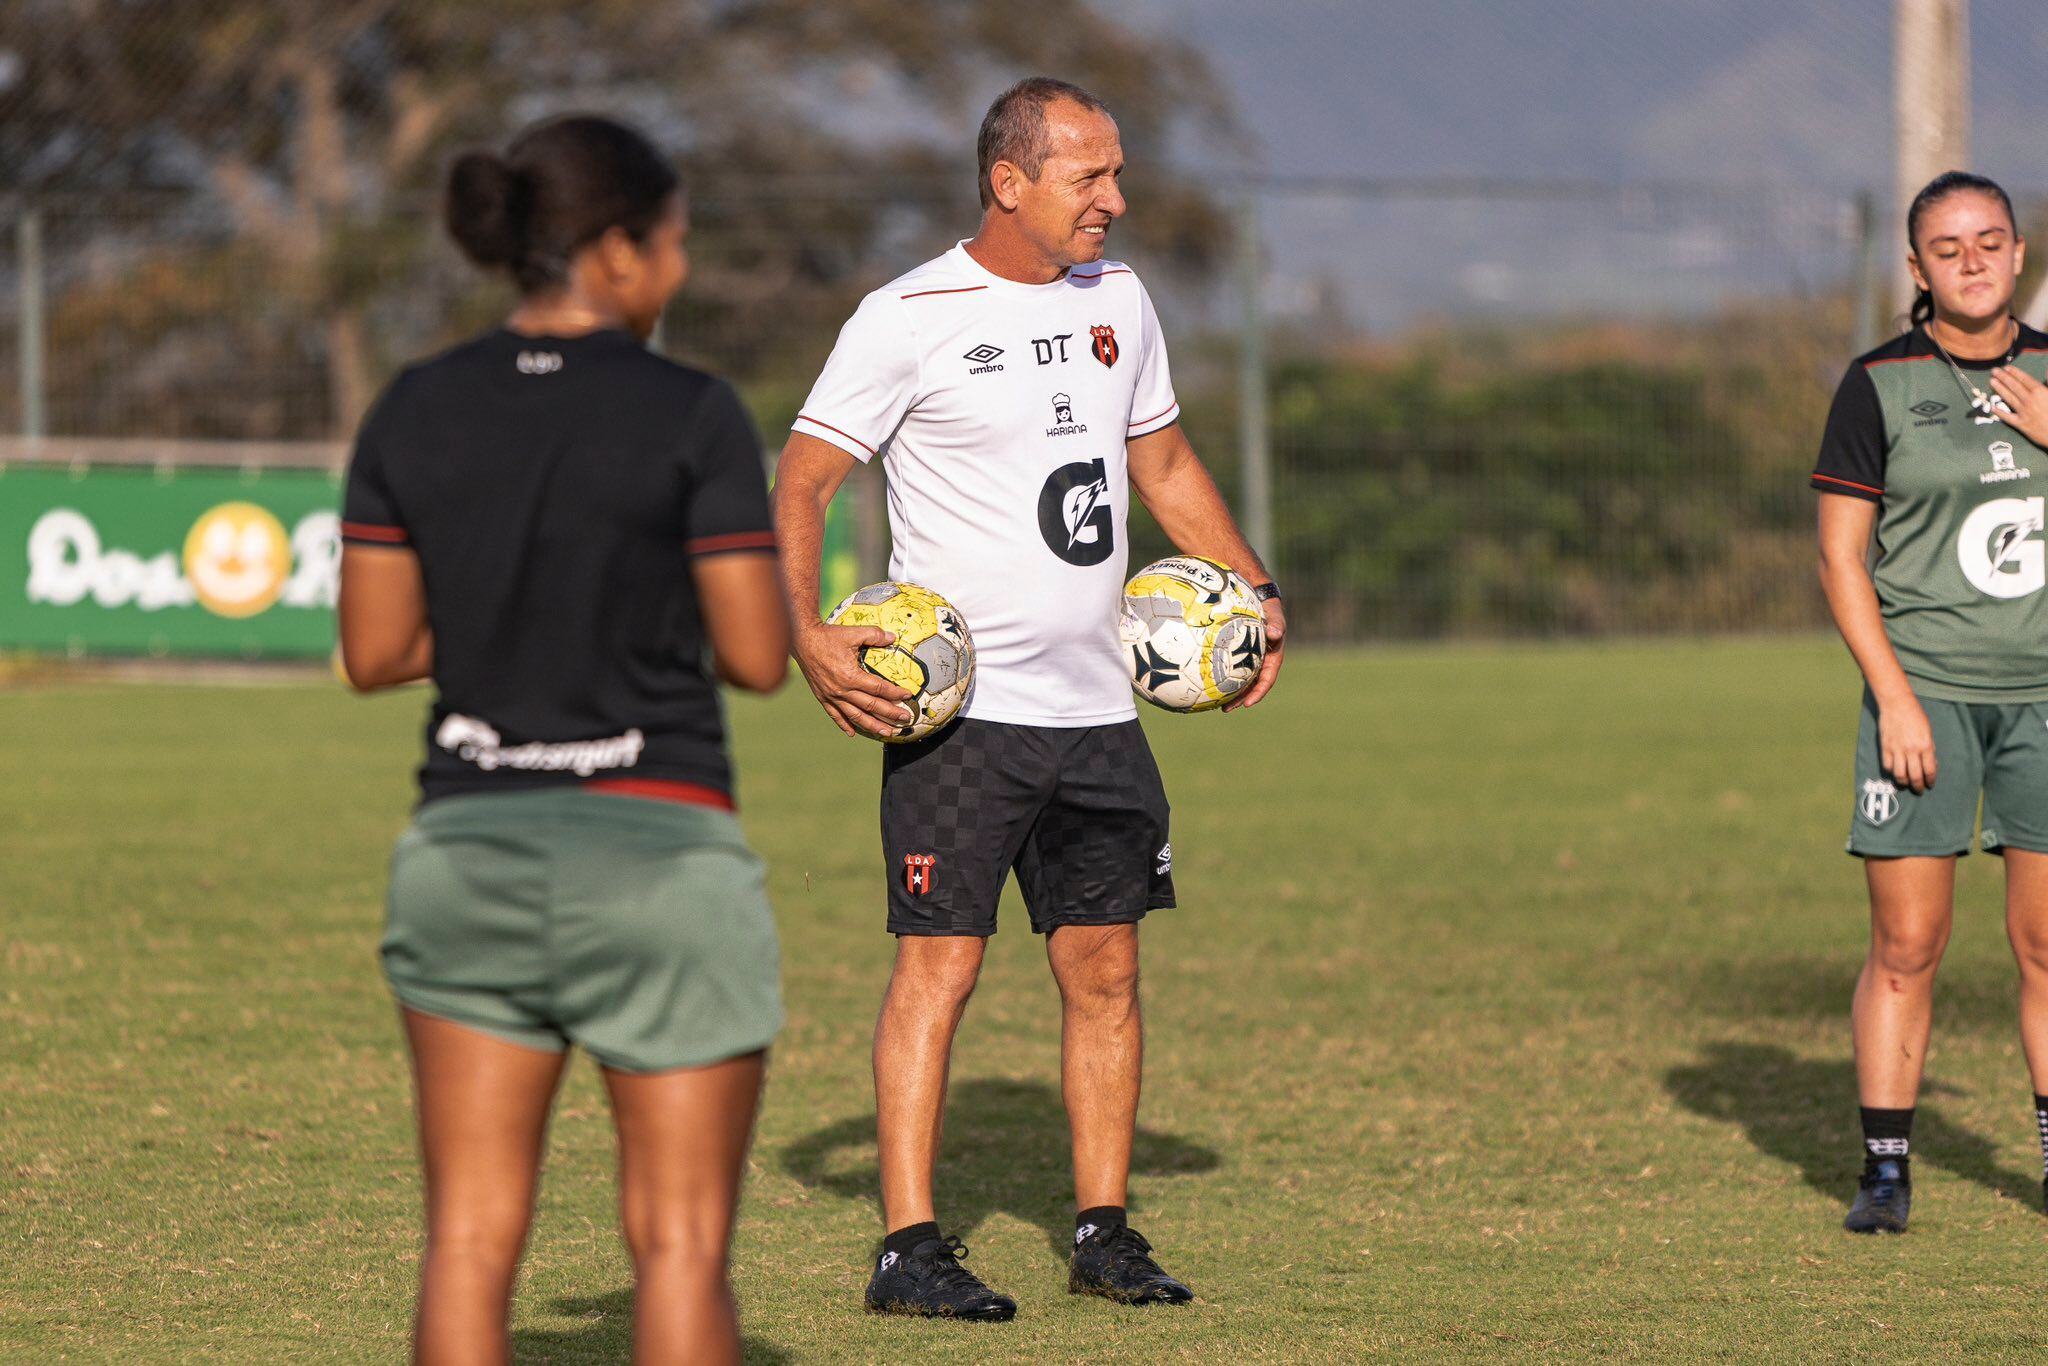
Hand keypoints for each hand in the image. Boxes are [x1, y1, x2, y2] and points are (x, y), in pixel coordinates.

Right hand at [792, 620, 914, 738]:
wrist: (802, 640)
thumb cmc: (828, 636)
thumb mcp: (853, 633)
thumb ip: (874, 635)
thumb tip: (893, 637)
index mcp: (851, 676)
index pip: (879, 689)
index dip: (895, 693)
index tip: (907, 696)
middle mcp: (842, 690)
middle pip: (871, 706)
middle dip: (890, 714)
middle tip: (905, 719)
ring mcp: (831, 696)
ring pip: (855, 716)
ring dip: (872, 726)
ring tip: (886, 732)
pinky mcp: (823, 697)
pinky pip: (835, 715)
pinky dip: (845, 725)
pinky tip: (853, 733)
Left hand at [1224, 597, 1285, 710]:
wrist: (1255, 593)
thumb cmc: (1266, 604)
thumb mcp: (1273, 612)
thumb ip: (1276, 621)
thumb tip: (1275, 633)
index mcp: (1272, 656)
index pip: (1267, 679)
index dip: (1258, 693)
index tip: (1247, 704)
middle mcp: (1260, 659)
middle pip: (1251, 684)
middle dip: (1240, 698)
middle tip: (1226, 709)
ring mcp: (1247, 655)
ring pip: (1239, 677)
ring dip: (1229, 690)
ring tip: (1213, 702)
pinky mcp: (1235, 649)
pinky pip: (1227, 664)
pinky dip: (1220, 673)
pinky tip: (1204, 678)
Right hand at [1877, 695, 1936, 793]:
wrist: (1896, 704)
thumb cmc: (1916, 716)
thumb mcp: (1928, 732)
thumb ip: (1929, 749)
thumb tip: (1930, 764)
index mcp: (1925, 746)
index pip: (1929, 770)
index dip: (1930, 780)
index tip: (1930, 784)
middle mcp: (1911, 750)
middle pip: (1914, 776)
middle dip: (1918, 786)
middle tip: (1919, 790)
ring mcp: (1896, 749)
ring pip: (1899, 774)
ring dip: (1904, 783)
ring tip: (1906, 784)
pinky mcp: (1885, 747)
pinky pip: (1887, 766)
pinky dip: (1891, 772)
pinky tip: (1895, 772)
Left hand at [1990, 365, 2047, 447]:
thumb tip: (2047, 370)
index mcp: (2040, 392)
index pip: (2025, 380)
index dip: (2015, 373)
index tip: (2006, 367)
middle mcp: (2029, 401)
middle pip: (2014, 387)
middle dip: (2004, 378)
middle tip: (1994, 371)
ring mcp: (2024, 412)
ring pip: (2009, 398)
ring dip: (1999, 389)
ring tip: (1991, 382)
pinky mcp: (2021, 424)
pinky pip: (2008, 418)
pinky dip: (2000, 413)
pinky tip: (1992, 408)